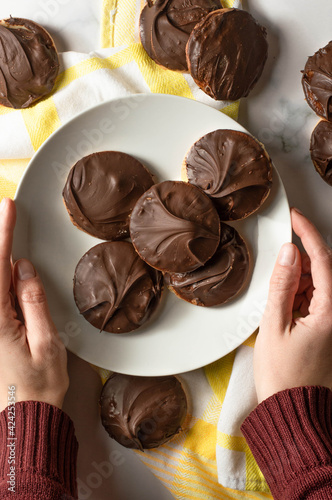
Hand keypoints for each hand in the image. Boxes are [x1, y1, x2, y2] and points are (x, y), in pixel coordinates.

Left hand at [0, 198, 68, 410]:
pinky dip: (0, 278)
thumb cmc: (38, 386)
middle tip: (4, 212)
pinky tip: (7, 269)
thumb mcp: (46, 343)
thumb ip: (33, 301)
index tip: (8, 208)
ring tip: (5, 232)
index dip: (3, 234)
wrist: (24, 417)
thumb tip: (23, 268)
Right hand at [254, 208, 331, 403]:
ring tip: (276, 298)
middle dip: (299, 260)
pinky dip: (297, 295)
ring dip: (296, 280)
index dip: (308, 234)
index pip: (323, 260)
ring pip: (316, 284)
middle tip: (276, 262)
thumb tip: (287, 253)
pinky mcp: (324, 328)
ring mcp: (331, 321)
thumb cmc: (283, 376)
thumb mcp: (274, 326)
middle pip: (322, 270)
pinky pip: (313, 300)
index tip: (295, 217)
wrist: (292, 411)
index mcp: (331, 312)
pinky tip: (282, 304)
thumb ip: (281, 286)